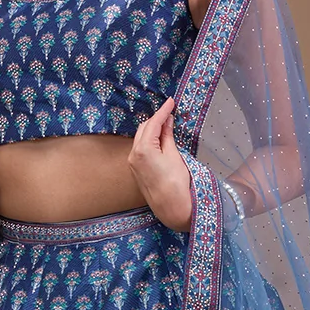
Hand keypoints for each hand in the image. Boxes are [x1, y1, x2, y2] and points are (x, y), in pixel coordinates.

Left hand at [127, 98, 192, 231]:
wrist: (171, 207)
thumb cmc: (176, 183)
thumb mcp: (174, 155)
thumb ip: (167, 136)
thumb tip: (167, 121)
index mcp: (143, 149)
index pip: (153, 123)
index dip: (163, 111)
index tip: (171, 102)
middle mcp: (133, 154)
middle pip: (144, 129)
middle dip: (156, 120)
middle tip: (170, 113)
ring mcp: (132, 163)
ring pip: (141, 138)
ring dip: (152, 130)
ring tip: (167, 125)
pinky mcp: (135, 170)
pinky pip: (140, 148)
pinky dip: (149, 141)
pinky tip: (160, 139)